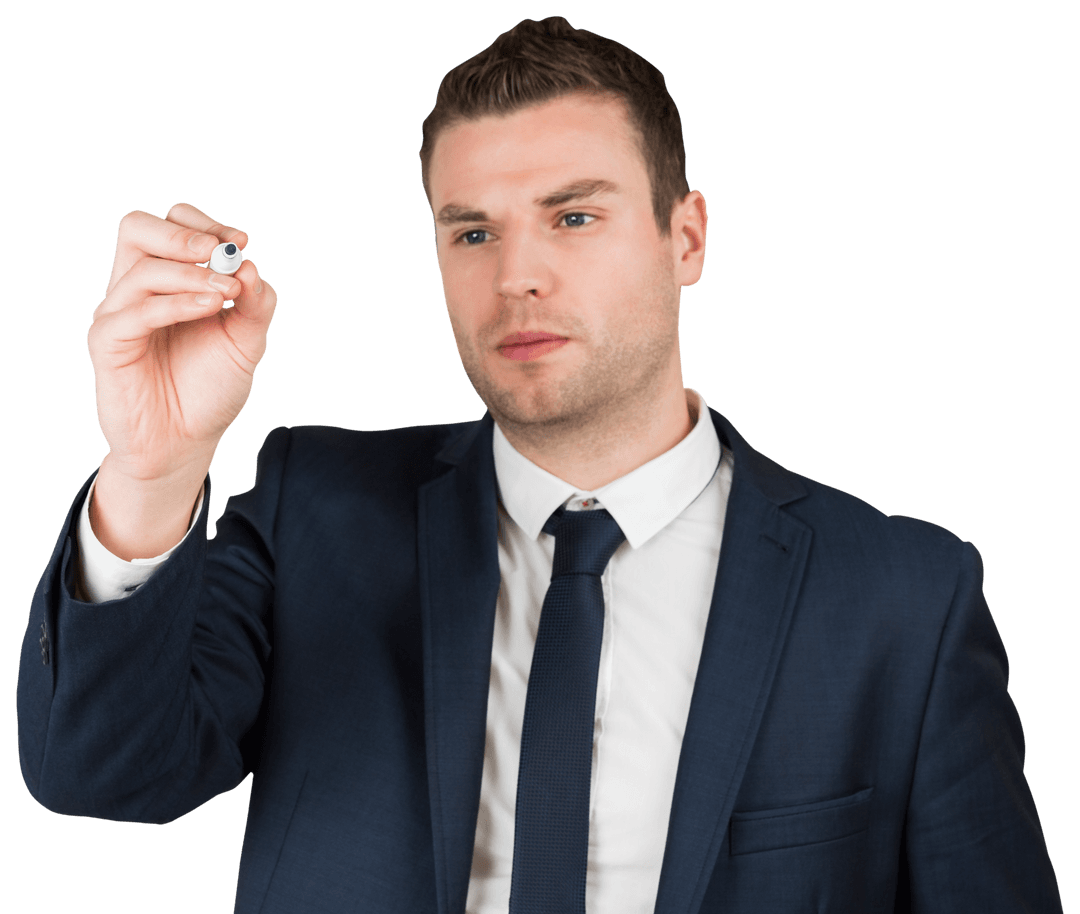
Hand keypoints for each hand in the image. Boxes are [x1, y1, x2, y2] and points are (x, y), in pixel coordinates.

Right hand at [88, 202, 276, 480]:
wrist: (186, 443)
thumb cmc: (209, 389)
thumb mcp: (246, 343)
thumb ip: (256, 305)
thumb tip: (250, 265)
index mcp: (165, 280)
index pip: (170, 225)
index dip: (204, 225)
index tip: (240, 242)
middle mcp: (135, 289)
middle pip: (137, 228)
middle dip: (183, 235)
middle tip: (222, 253)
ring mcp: (117, 314)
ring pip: (143, 270)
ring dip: (192, 274)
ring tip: (227, 296)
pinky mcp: (107, 343)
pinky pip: (134, 312)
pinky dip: (176, 303)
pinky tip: (210, 308)